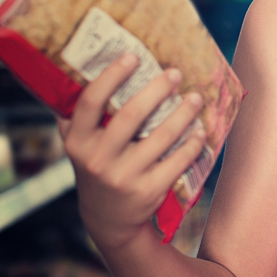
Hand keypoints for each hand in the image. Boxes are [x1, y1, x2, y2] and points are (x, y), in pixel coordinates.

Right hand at [60, 54, 207, 252]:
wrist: (108, 220)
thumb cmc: (98, 168)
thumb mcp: (80, 148)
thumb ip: (77, 118)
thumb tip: (77, 72)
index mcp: (78, 143)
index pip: (90, 102)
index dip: (111, 76)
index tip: (132, 57)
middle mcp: (98, 159)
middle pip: (130, 115)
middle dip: (157, 89)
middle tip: (174, 73)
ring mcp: (124, 177)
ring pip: (160, 136)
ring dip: (183, 113)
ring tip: (195, 97)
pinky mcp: (148, 190)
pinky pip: (177, 160)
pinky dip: (192, 143)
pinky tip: (199, 130)